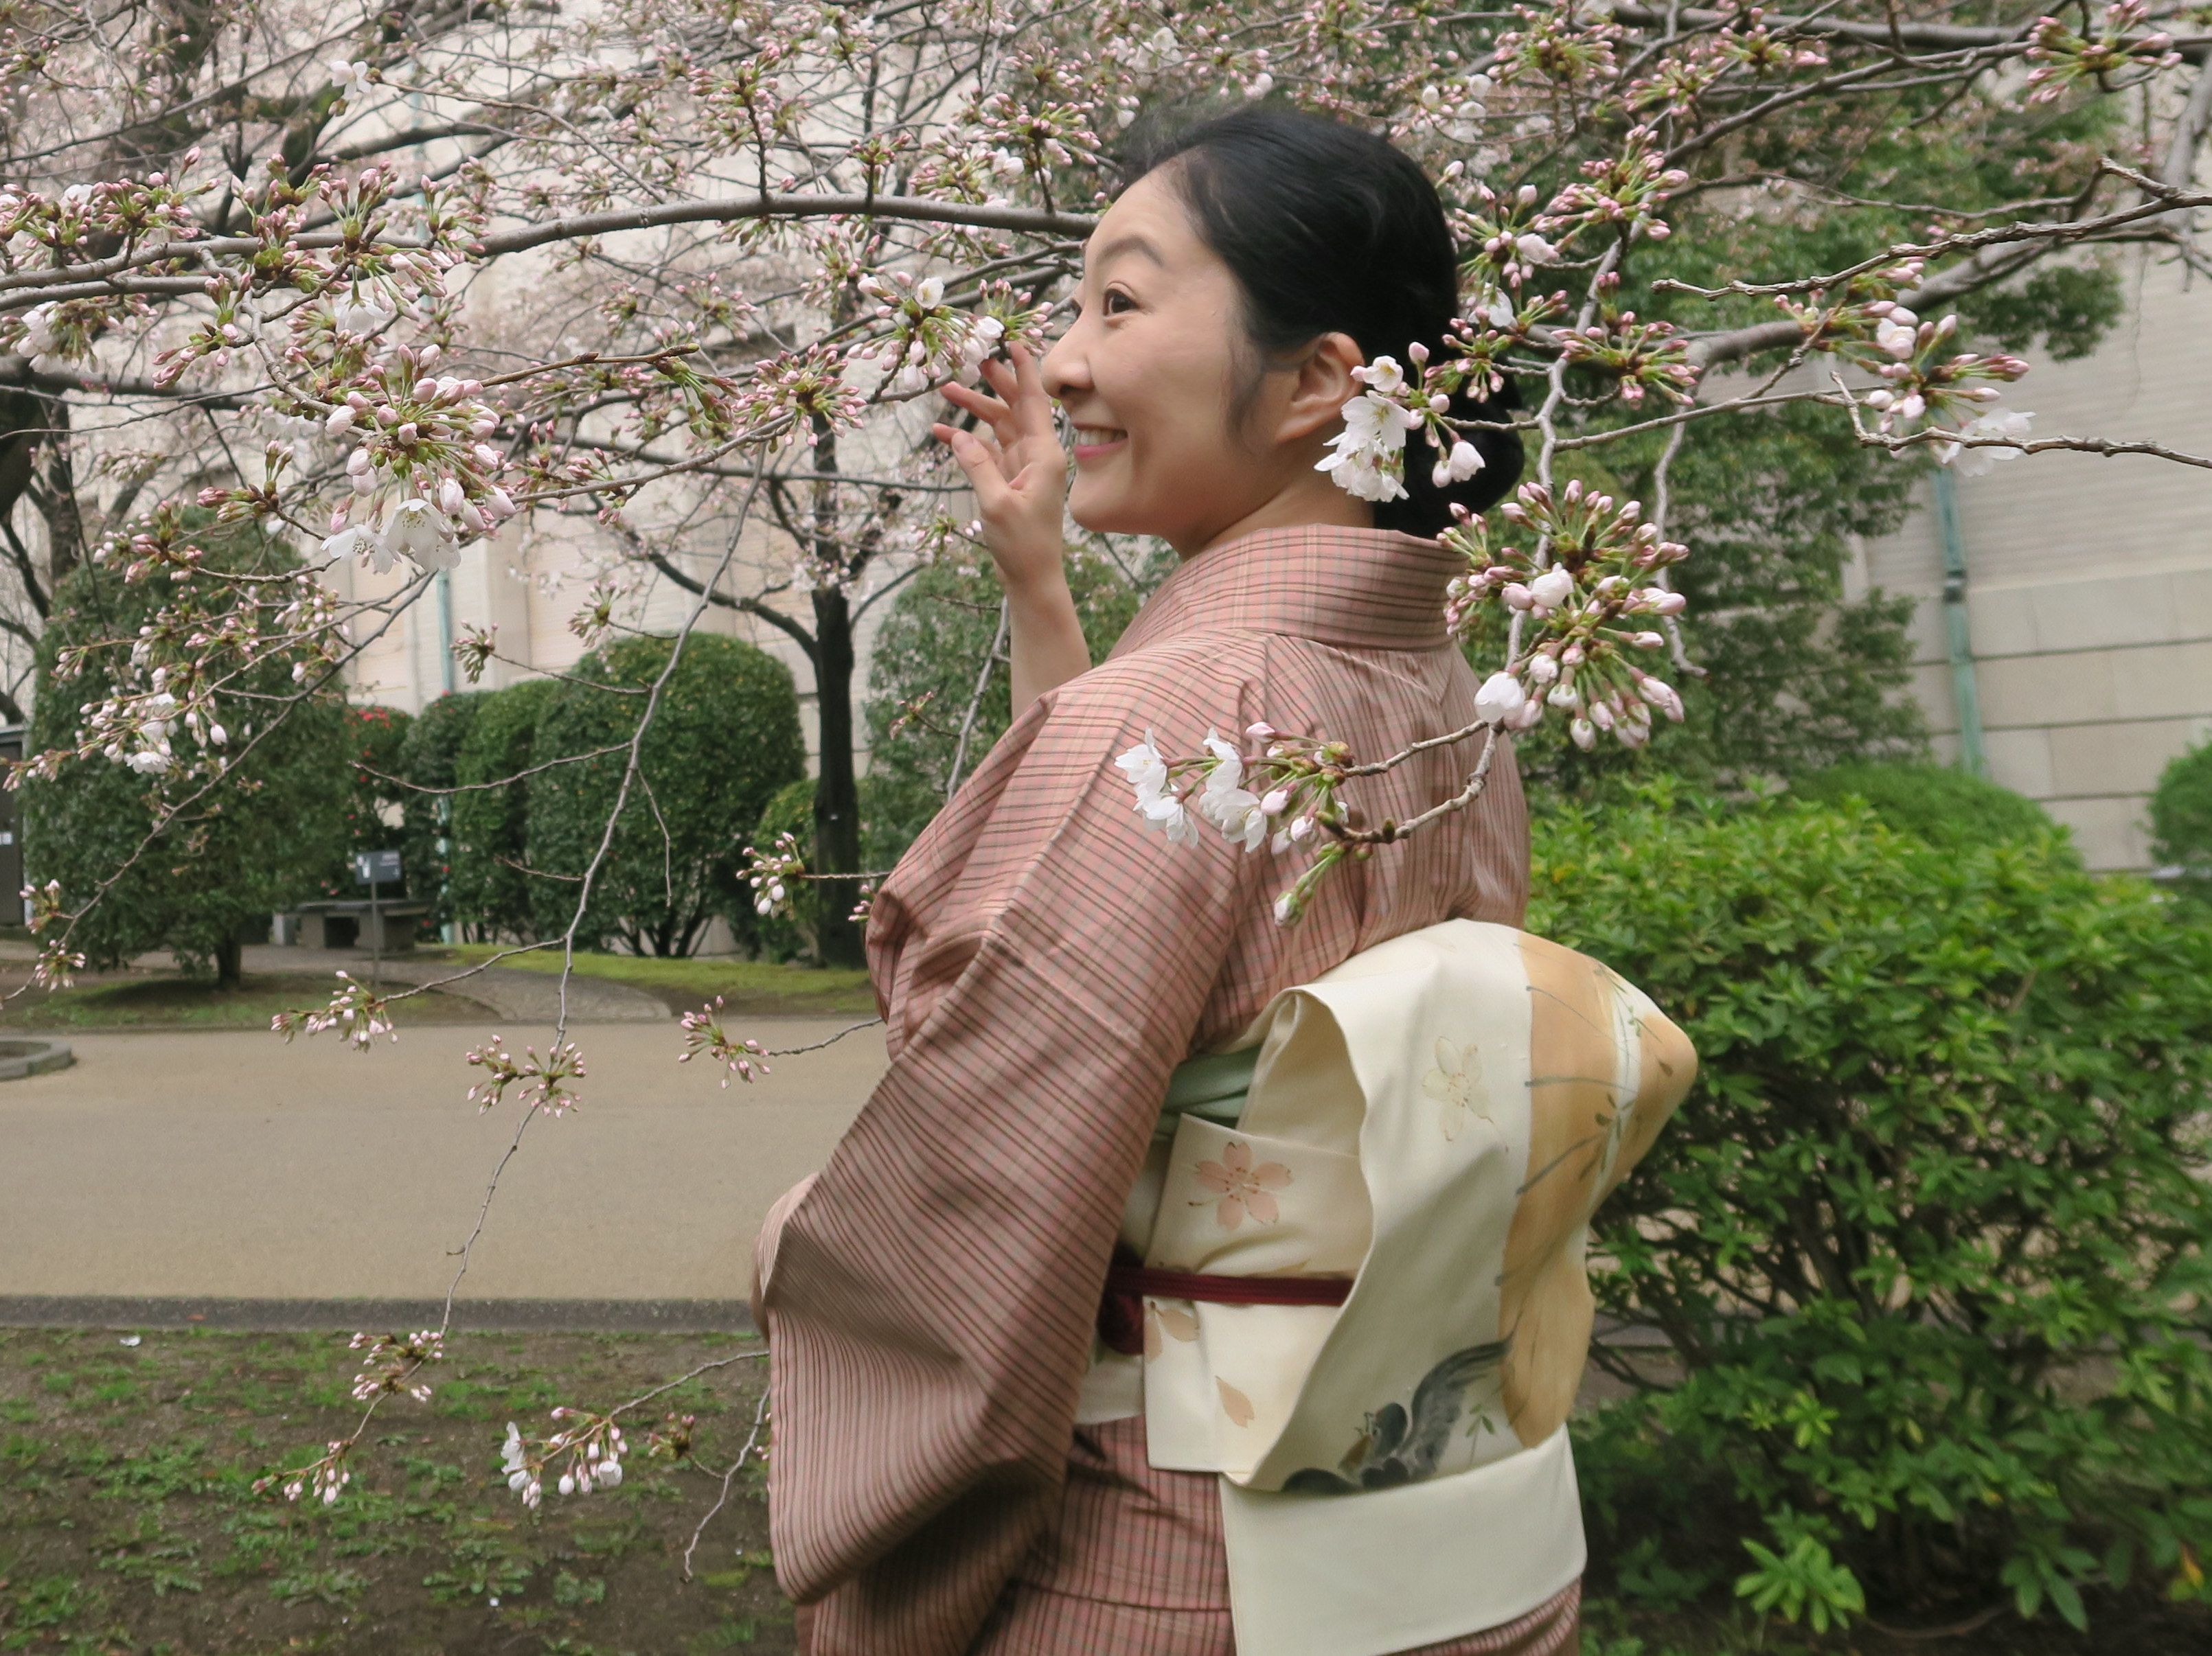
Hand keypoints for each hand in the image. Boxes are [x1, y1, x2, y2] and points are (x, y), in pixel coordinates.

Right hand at [931, 340, 1068, 596]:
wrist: (1032, 577)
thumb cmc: (1023, 545)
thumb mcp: (997, 504)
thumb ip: (977, 467)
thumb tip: (957, 436)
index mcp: (1044, 454)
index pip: (1035, 401)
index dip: (1024, 370)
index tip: (1013, 341)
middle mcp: (1037, 454)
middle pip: (1015, 406)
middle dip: (994, 381)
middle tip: (972, 356)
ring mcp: (1022, 465)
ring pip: (998, 425)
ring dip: (974, 409)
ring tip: (946, 390)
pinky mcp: (1009, 479)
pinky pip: (986, 449)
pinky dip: (966, 440)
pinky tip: (942, 431)